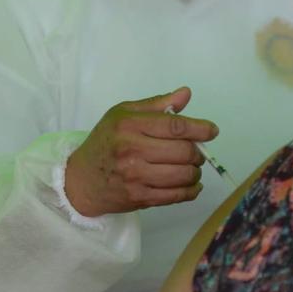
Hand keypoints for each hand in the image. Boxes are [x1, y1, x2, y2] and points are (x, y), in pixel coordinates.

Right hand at [64, 87, 216, 216]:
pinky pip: (176, 196)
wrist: (80, 180)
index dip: (200, 128)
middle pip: (183, 152)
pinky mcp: (139, 197)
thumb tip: (185, 94)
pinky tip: (191, 184)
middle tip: (196, 152)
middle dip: (197, 152)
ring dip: (195, 171)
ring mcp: (136, 176)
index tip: (212, 131)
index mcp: (129, 125)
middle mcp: (132, 150)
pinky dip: (191, 190)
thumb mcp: (123, 114)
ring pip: (183, 175)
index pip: (174, 126)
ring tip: (191, 167)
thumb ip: (156, 105)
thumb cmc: (105, 141)